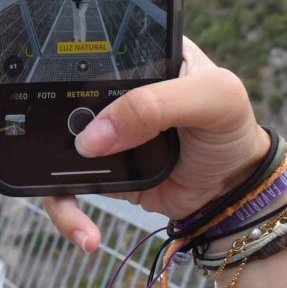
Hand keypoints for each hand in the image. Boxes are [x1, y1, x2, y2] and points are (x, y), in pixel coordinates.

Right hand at [42, 38, 269, 250]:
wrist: (234, 191)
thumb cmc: (230, 131)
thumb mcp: (213, 98)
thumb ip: (156, 104)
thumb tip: (92, 136)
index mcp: (139, 57)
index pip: (92, 54)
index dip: (71, 69)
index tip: (61, 96)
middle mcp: (112, 91)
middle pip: (59, 101)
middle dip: (53, 133)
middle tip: (78, 155)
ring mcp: (102, 133)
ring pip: (54, 147)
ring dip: (53, 180)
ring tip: (76, 217)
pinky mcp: (98, 169)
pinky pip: (65, 187)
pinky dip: (67, 212)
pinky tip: (86, 234)